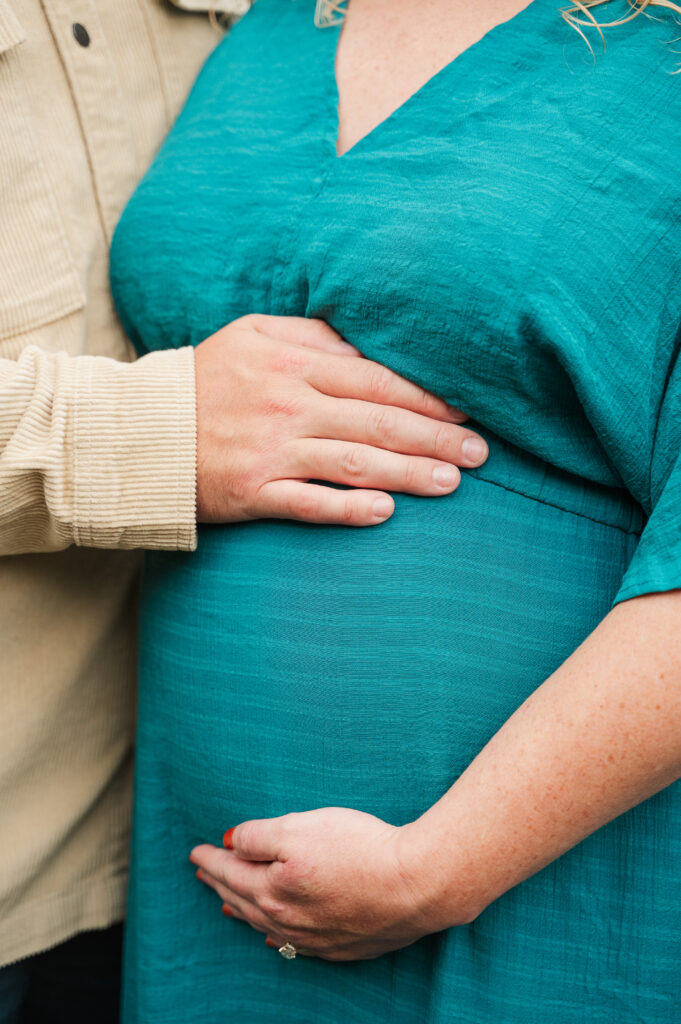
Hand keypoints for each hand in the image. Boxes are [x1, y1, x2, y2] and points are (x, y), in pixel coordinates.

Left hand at [190, 808, 447, 960]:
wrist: (417, 885)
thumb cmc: (360, 848)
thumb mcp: (301, 827)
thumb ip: (259, 836)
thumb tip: (230, 843)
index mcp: (273, 889)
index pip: (231, 873)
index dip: (211, 860)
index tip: (195, 852)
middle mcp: (288, 920)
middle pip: (244, 900)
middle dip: (221, 884)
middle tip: (203, 873)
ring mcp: (315, 937)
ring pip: (266, 925)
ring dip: (243, 911)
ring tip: (227, 904)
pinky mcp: (342, 944)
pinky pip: (294, 945)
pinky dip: (275, 935)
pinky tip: (273, 937)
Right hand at [194, 314, 487, 525]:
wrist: (141, 429)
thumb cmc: (206, 378)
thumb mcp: (255, 335)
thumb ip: (313, 336)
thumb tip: (370, 347)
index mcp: (294, 365)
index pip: (376, 380)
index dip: (426, 398)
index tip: (465, 411)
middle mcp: (288, 407)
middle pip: (376, 423)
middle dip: (434, 439)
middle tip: (480, 455)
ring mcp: (270, 452)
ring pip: (353, 463)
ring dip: (407, 475)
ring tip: (451, 484)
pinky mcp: (251, 493)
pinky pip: (307, 504)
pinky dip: (347, 509)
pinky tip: (385, 513)